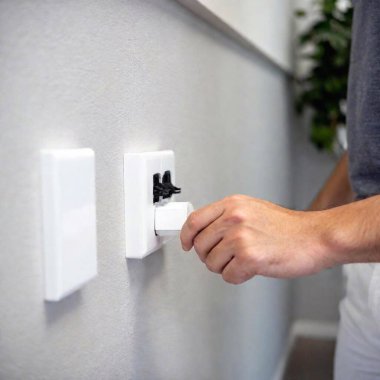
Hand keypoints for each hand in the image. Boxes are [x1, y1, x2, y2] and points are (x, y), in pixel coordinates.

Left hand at [180, 195, 332, 283]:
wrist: (314, 237)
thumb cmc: (287, 227)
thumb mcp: (252, 209)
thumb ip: (226, 217)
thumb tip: (203, 232)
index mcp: (232, 205)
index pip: (194, 220)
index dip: (186, 236)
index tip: (186, 245)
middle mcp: (233, 218)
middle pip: (200, 245)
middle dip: (209, 256)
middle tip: (226, 257)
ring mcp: (240, 237)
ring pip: (211, 263)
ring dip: (225, 267)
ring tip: (243, 260)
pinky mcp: (249, 257)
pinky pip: (228, 276)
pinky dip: (238, 277)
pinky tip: (252, 268)